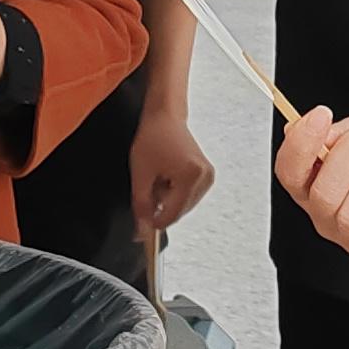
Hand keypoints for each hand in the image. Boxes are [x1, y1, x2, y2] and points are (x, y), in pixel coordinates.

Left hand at [132, 100, 215, 232]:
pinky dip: (175, 193)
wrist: (165, 117)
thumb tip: (142, 230)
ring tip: (159, 179)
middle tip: (148, 189)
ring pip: (184, 206)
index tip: (142, 226)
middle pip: (180, 211)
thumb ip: (141, 205)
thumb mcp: (140, 174)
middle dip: (161, 207)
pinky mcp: (207, 176)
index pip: (173, 214)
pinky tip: (167, 178)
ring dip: (168, 200)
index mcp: (190, 176)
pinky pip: (189, 196)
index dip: (155, 222)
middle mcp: (204, 178)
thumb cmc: (153, 137)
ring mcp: (208, 177)